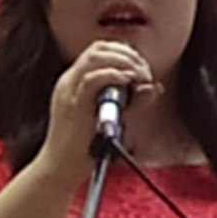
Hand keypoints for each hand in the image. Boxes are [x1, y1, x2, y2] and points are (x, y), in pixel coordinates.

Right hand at [42, 40, 156, 179]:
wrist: (61, 169)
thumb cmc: (86, 147)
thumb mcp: (116, 118)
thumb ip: (134, 102)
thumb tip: (155, 87)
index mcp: (76, 80)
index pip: (100, 50)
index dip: (125, 52)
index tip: (142, 67)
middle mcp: (70, 81)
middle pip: (98, 48)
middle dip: (127, 54)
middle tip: (145, 71)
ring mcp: (69, 91)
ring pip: (95, 57)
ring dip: (124, 61)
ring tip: (140, 75)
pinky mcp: (73, 106)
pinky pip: (91, 80)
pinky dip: (113, 75)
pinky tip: (128, 80)